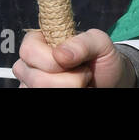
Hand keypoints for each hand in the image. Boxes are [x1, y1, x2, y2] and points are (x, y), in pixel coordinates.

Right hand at [13, 29, 133, 87]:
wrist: (109, 80)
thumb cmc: (101, 59)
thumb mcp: (100, 43)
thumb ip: (83, 42)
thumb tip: (60, 53)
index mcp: (40, 41)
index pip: (29, 50)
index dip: (50, 59)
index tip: (71, 60)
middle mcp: (30, 64)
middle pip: (37, 78)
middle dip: (69, 78)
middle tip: (83, 71)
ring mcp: (31, 84)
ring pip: (42, 90)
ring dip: (71, 87)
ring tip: (80, 80)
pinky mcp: (35, 93)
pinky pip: (47, 98)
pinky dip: (69, 93)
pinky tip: (74, 88)